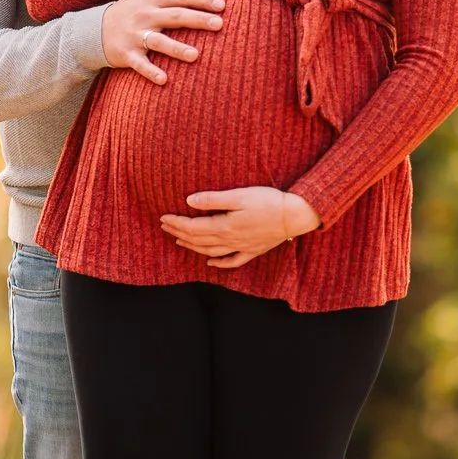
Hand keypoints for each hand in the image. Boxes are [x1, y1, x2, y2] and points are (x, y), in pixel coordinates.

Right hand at [103, 0, 225, 82]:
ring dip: (176, 48)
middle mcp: (145, 15)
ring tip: (195, 55)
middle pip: (175, 15)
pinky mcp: (127, 54)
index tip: (222, 5)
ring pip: (158, 41)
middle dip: (197, 19)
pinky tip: (164, 80)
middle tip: (220, 24)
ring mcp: (136, 35)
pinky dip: (150, 72)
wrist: (96, 30)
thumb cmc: (131, 9)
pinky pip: (140, 64)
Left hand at [160, 187, 320, 269]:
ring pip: (211, 251)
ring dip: (193, 247)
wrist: (295, 216)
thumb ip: (213, 199)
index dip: (176, 223)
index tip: (163, 218)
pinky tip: (210, 262)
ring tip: (180, 241)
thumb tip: (189, 201)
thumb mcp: (239, 196)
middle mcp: (230, 240)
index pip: (193, 228)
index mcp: (224, 226)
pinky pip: (232, 260)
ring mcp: (242, 247)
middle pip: (199, 240)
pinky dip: (219, 262)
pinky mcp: (253, 250)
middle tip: (165, 227)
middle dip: (180, 234)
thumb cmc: (268, 201)